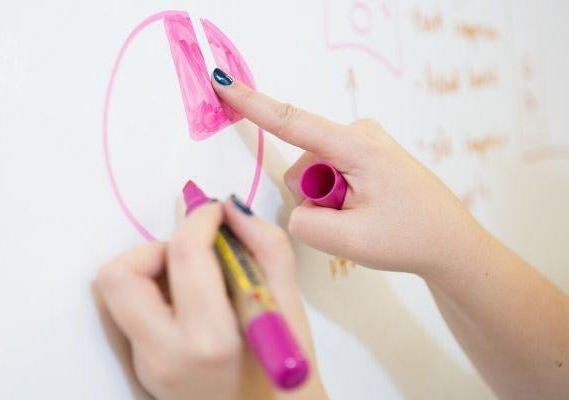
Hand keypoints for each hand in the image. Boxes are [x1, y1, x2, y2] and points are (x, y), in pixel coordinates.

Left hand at [96, 199, 326, 399]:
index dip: (201, 219)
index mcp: (207, 342)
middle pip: (120, 274)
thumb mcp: (290, 309)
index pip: (184, 255)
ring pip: (116, 292)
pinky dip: (155, 292)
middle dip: (154, 247)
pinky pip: (130, 311)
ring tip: (192, 279)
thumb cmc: (288, 376)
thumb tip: (230, 207)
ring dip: (150, 269)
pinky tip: (190, 303)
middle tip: (193, 254)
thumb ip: (265, 247)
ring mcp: (145, 365)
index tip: (215, 212)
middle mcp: (163, 355)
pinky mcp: (139, 366)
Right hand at [212, 72, 487, 276]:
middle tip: (352, 221)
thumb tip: (294, 211)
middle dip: (315, 198)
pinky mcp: (364, 154)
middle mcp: (357, 134)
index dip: (251, 104)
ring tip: (363, 218)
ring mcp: (361, 142)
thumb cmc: (411, 238)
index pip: (291, 122)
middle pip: (301, 166)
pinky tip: (366, 211)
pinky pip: (328, 175)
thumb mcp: (351, 241)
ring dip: (327, 202)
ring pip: (312, 175)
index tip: (222, 81)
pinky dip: (336, 198)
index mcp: (356, 146)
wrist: (451, 243)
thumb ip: (304, 224)